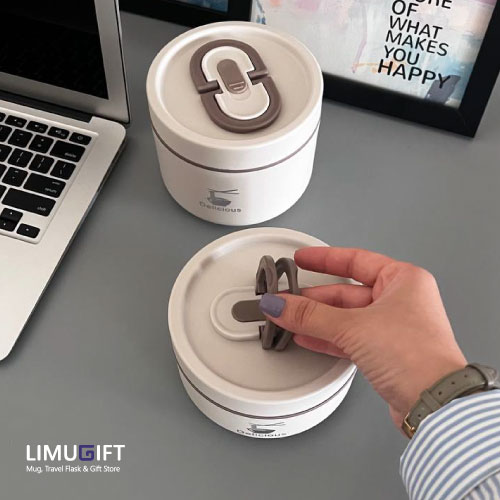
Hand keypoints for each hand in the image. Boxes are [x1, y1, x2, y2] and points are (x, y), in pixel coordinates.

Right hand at [258, 247, 466, 429]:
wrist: (433, 403)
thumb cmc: (417, 356)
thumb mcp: (354, 326)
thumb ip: (311, 315)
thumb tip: (281, 304)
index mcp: (403, 280)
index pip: (356, 260)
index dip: (325, 259)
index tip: (302, 259)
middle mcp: (400, 301)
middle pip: (346, 292)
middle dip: (314, 297)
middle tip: (287, 298)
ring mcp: (393, 328)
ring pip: (346, 317)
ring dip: (317, 319)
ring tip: (290, 317)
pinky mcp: (386, 352)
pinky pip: (349, 337)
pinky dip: (327, 337)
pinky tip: (307, 337)